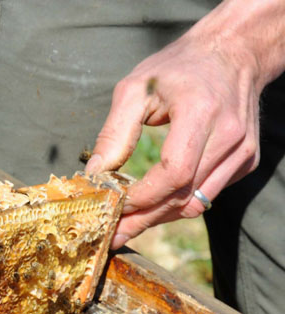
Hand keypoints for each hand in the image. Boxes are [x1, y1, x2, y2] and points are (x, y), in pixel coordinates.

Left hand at [86, 0, 284, 248]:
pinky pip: (206, 195)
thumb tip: (93, 175)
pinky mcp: (246, 161)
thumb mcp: (135, 88)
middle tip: (113, 235)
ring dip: (159, 218)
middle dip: (144, 219)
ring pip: (196, 203)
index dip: (142, 197)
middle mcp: (229, 136)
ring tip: (127, 225)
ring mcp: (242, 152)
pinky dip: (177, 204)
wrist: (232, 53)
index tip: (113, 207)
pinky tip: (153, 204)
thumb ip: (114, 133)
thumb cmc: (177, 68)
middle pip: (183, 196)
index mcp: (201, 112)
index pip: (174, 173)